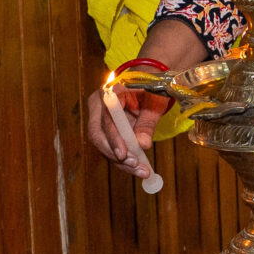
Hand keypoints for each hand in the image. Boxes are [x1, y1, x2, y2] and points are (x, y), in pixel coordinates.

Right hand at [85, 24, 207, 182]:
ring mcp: (100, 120)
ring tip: (142, 171)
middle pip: (98, 136)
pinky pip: (111, 148)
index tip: (124, 154)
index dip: (113, 139)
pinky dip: (124, 160)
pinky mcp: (106, 132)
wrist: (148, 82)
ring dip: (121, 162)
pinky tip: (138, 168)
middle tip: (136, 166)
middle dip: (116, 155)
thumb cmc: (151, 88)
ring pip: (103, 146)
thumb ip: (147, 122)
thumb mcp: (154, 101)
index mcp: (108, 93)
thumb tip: (143, 145)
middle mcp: (98, 107)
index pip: (105, 120)